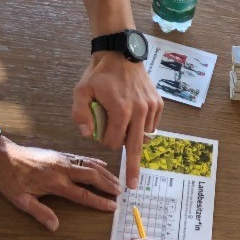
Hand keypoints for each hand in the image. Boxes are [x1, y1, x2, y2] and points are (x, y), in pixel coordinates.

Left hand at [0, 139, 119, 230]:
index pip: (83, 194)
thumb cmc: (9, 179)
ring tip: (118, 182)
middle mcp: (63, 170)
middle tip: (122, 193)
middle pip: (92, 177)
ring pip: (90, 166)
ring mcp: (63, 160)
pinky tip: (104, 166)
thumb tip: (54, 226)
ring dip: (106, 174)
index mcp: (55, 183)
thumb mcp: (20, 199)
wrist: (0, 155)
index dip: (100, 201)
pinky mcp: (60, 154)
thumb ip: (39, 212)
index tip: (113, 206)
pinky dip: (95, 162)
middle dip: (108, 185)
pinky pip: (82, 158)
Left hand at [71, 51, 163, 189]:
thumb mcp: (81, 91)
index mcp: (121, 110)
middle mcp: (140, 112)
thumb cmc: (99, 73)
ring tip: (126, 124)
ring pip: (144, 137)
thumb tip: (89, 135)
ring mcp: (151, 108)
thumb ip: (80, 114)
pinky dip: (143, 127)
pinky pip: (152, 126)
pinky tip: (135, 116)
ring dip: (134, 137)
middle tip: (134, 185)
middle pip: (136, 147)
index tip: (101, 133)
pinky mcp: (158, 105)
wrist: (121, 54)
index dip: (106, 141)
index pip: (115, 141)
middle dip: (134, 168)